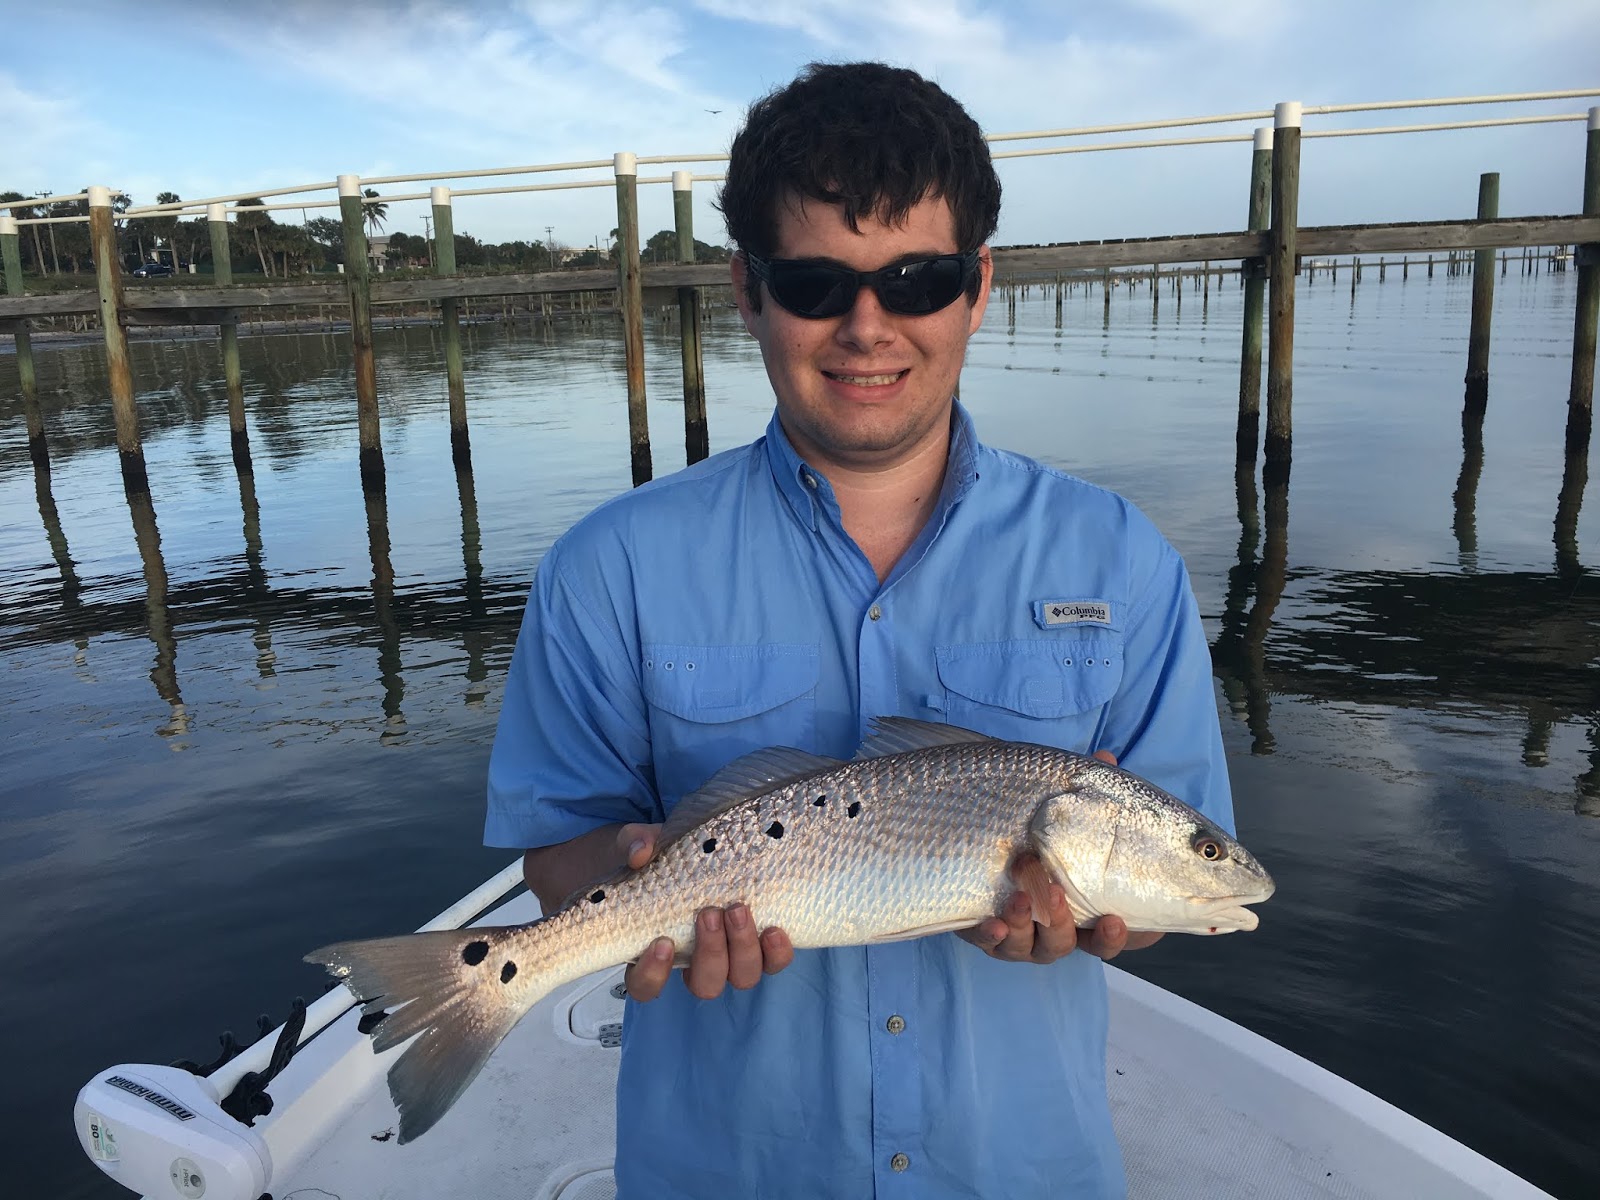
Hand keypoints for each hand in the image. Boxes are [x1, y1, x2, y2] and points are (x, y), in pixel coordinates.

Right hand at [617, 823, 794, 1001]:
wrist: (697, 851)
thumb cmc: (661, 859)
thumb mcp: (640, 846)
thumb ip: (634, 845)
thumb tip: (640, 852)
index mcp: (656, 952)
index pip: (644, 985)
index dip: (653, 974)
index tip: (663, 942)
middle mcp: (695, 965)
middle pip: (705, 985)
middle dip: (711, 952)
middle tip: (709, 913)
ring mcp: (731, 959)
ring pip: (741, 978)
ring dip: (742, 948)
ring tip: (739, 909)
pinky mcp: (761, 947)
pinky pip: (773, 963)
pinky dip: (777, 953)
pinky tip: (775, 930)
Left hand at [957, 750, 1164, 963]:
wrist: (975, 839)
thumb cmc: (1034, 832)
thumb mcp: (1059, 811)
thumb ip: (1084, 792)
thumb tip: (1105, 758)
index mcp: (1087, 907)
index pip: (1118, 930)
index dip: (1128, 934)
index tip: (1126, 921)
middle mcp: (1060, 927)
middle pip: (1079, 944)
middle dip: (1074, 926)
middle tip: (1061, 894)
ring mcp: (1025, 934)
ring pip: (1036, 946)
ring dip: (1031, 923)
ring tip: (1021, 896)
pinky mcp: (990, 934)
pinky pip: (992, 944)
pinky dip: (993, 936)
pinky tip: (994, 923)